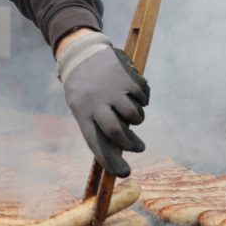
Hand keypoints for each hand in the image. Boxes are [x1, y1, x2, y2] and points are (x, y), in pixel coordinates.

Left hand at [57, 32, 149, 177]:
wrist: (81, 53)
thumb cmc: (83, 87)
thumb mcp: (81, 105)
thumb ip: (97, 125)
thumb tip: (119, 151)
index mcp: (82, 112)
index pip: (95, 142)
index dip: (110, 161)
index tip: (124, 173)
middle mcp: (97, 102)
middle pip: (117, 132)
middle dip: (131, 144)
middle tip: (138, 147)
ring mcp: (112, 89)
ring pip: (134, 115)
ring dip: (137, 119)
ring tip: (132, 114)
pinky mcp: (127, 78)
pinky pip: (143, 97)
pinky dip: (144, 99)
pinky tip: (136, 94)